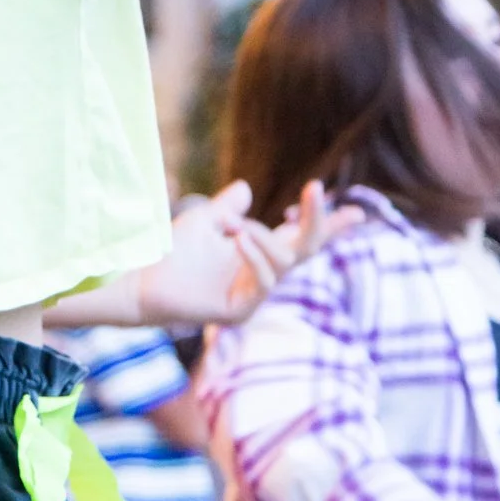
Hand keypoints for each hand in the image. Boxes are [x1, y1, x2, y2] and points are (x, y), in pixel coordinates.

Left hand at [137, 181, 362, 327]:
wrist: (140, 276)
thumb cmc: (168, 251)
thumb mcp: (204, 221)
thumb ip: (227, 208)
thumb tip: (245, 188)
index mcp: (256, 252)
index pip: (300, 238)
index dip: (328, 225)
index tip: (359, 213)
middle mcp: (260, 274)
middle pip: (306, 249)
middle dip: (318, 220)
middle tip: (316, 188)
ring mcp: (253, 295)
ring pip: (285, 263)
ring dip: (263, 238)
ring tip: (235, 228)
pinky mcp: (240, 312)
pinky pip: (264, 282)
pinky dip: (256, 257)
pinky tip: (238, 240)